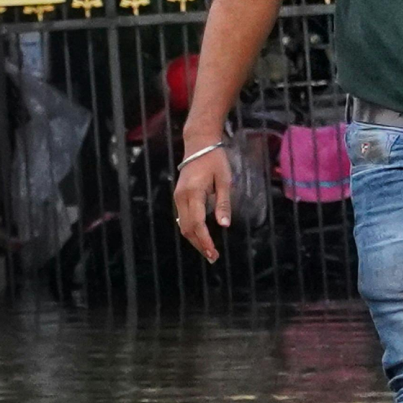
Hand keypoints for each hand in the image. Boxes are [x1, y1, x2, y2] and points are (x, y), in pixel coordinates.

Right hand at [173, 143, 231, 262]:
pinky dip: (191, 230)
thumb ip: (223, 203)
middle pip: (187, 228)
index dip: (205, 241)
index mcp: (193, 193)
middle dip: (199, 244)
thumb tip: (224, 225)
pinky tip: (201, 238)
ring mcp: (178, 197)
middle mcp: (181, 197)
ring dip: (194, 240)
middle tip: (213, 257)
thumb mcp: (224, 180)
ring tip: (208, 251)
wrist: (199, 145)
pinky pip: (183, 218)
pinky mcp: (179, 197)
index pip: (197, 224)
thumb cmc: (215, 160)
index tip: (213, 253)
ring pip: (183, 225)